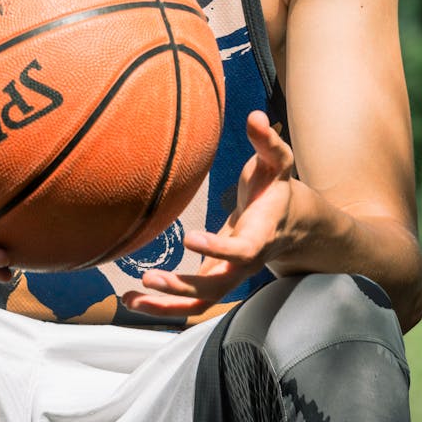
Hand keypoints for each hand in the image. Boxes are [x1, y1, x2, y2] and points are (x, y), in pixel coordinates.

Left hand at [122, 111, 294, 319]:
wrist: (289, 222)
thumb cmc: (275, 188)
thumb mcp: (276, 162)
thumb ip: (267, 142)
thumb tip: (256, 116)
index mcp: (260, 236)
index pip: (242, 252)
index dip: (218, 250)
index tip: (190, 239)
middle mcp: (245, 264)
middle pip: (217, 287)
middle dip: (183, 287)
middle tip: (149, 277)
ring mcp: (229, 277)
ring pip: (200, 302)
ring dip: (166, 304)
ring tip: (131, 296)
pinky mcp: (214, 280)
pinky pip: (191, 302)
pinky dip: (164, 305)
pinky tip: (133, 298)